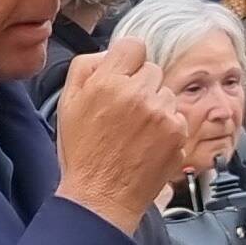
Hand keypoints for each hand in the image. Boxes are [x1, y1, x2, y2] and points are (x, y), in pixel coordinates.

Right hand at [53, 35, 190, 232]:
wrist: (101, 198)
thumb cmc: (83, 154)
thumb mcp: (67, 104)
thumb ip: (85, 67)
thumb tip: (108, 53)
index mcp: (108, 82)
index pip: (134, 46)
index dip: (127, 62)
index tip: (123, 77)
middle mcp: (138, 94)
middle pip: (151, 70)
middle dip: (140, 86)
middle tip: (124, 113)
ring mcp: (162, 114)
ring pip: (166, 93)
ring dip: (155, 107)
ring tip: (135, 131)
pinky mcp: (178, 133)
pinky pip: (177, 116)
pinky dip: (166, 127)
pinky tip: (148, 143)